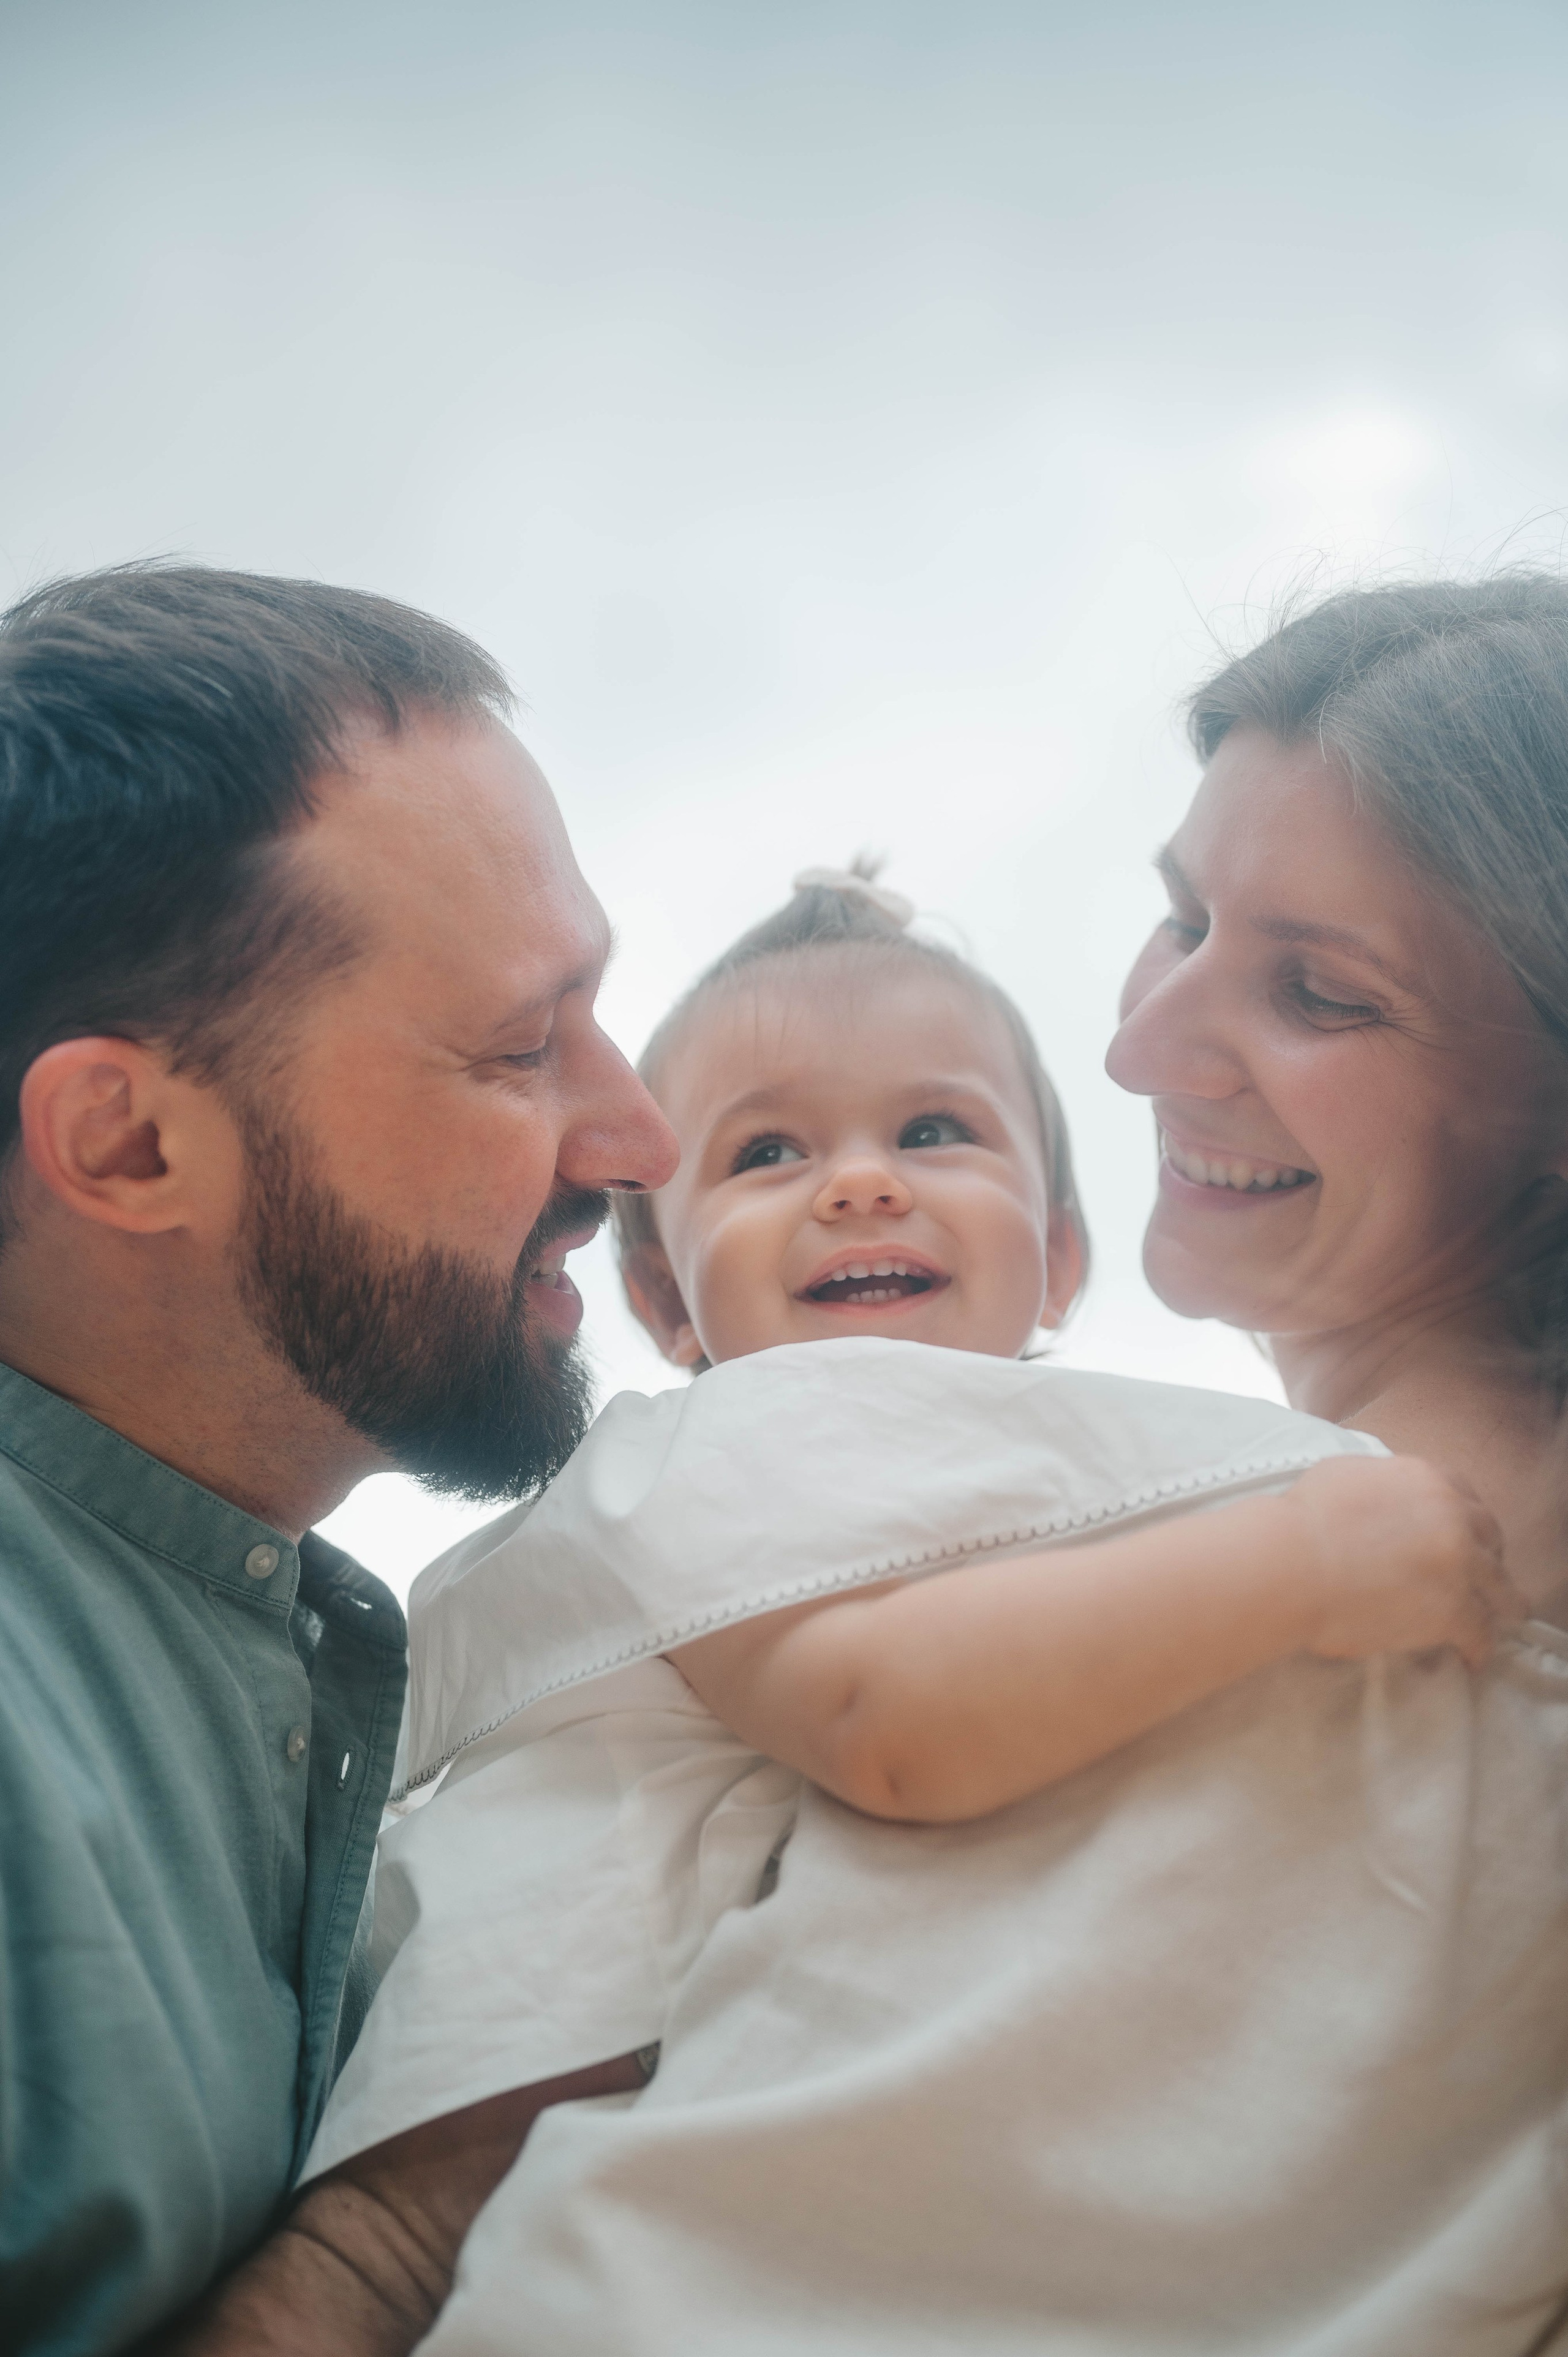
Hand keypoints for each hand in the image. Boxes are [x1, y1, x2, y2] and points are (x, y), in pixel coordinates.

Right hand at [1283, 1454, 1522, 1669]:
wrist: (1294, 1562)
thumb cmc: (1303, 1519)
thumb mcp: (1346, 1474)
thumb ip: (1381, 1484)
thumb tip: (1382, 1496)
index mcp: (1427, 1479)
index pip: (1465, 1496)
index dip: (1465, 1520)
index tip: (1462, 1536)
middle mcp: (1454, 1515)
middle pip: (1491, 1538)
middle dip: (1487, 1558)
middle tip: (1478, 1578)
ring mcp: (1460, 1564)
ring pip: (1502, 1589)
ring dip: (1500, 1604)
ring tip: (1497, 1620)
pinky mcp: (1455, 1610)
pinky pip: (1482, 1633)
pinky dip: (1479, 1647)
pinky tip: (1471, 1658)